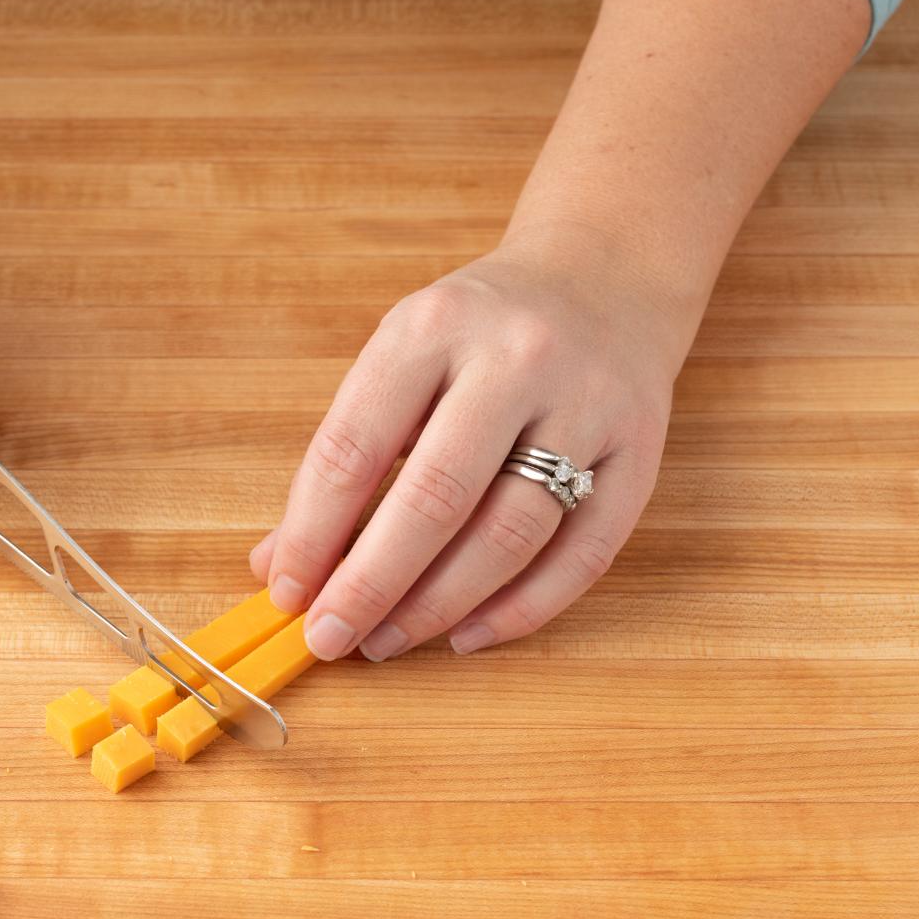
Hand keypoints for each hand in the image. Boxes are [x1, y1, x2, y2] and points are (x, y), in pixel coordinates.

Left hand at [254, 237, 694, 659]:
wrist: (605, 278)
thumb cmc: (480, 334)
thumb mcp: (403, 359)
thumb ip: (346, 456)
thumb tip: (280, 563)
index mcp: (434, 327)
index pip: (356, 445)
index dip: (313, 532)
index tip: (287, 592)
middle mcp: (516, 359)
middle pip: (436, 498)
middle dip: (371, 583)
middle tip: (331, 638)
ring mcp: (587, 405)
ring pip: (510, 534)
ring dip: (439, 605)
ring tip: (387, 640)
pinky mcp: (639, 452)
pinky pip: (582, 555)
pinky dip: (520, 610)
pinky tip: (466, 635)